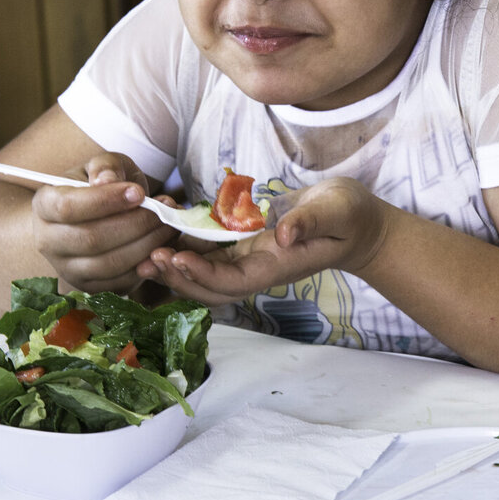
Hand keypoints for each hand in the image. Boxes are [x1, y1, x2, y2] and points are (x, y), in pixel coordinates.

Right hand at [30, 153, 178, 293]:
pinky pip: (120, 282)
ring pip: (108, 264)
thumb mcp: (103, 166)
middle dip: (135, 224)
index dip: (106, 201)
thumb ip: (105, 167)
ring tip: (168, 225)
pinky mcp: (90, 287)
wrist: (96, 215)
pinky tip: (162, 245)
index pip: (68, 207)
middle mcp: (47, 242)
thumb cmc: (99, 185)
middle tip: (164, 210)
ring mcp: (67, 269)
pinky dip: (146, 265)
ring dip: (146, 245)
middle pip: (91, 239)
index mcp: (44, 206)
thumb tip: (107, 181)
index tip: (139, 192)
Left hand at [140, 177, 388, 304]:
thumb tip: (282, 235)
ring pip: (205, 272)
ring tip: (145, 255)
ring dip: (175, 267)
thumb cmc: (348, 216)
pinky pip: (209, 252)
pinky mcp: (244, 243)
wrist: (354, 219)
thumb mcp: (335, 212)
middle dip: (179, 278)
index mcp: (276, 266)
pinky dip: (185, 247)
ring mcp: (249, 257)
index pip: (233, 282)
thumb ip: (310, 223)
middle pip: (210, 287)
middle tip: (148, 260)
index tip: (178, 257)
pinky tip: (164, 235)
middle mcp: (257, 267)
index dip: (203, 274)